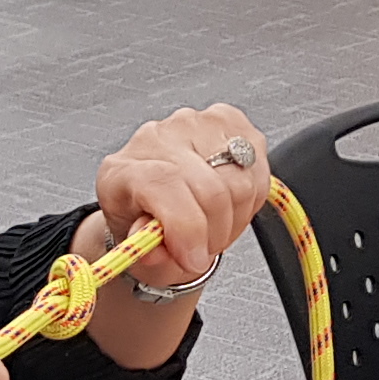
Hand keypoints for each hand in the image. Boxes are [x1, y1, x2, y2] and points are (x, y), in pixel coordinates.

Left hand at [83, 102, 272, 285]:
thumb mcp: (139, 253)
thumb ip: (148, 255)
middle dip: (216, 233)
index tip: (195, 259)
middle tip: (206, 250)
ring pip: (240, 179)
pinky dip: (253, 195)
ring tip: (217, 228)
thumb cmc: (147, 227)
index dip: (188, 228)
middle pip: (210, 187)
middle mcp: (156, 138)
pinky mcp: (228, 120)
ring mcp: (193, 123)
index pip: (164, 183)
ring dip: (237, 217)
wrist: (157, 206)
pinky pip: (256, 165)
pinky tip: (232, 204)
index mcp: (122, 171)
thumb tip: (157, 250)